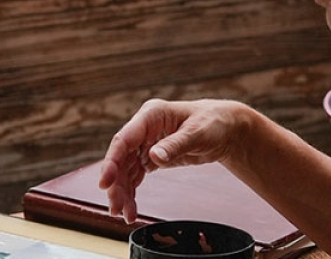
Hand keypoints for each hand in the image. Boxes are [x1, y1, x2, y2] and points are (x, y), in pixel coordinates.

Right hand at [96, 98, 249, 222]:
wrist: (225, 129)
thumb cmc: (213, 123)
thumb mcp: (197, 133)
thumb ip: (175, 145)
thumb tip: (154, 157)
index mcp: (151, 116)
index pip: (124, 140)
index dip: (111, 162)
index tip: (105, 183)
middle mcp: (143, 129)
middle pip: (121, 159)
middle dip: (117, 184)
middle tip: (116, 208)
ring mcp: (145, 143)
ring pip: (126, 170)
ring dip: (123, 192)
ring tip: (124, 214)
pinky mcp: (151, 156)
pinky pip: (135, 175)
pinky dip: (132, 191)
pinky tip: (131, 207)